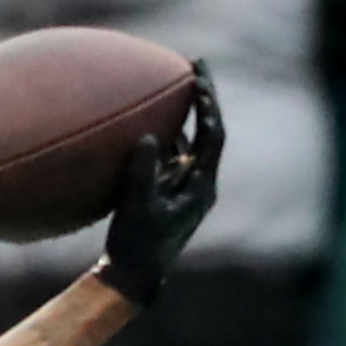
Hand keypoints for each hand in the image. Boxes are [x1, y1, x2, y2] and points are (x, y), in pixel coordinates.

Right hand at [95, 61, 221, 306]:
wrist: (131, 278)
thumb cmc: (135, 246)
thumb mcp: (137, 209)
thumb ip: (141, 173)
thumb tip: (148, 136)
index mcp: (202, 186)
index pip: (213, 134)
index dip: (208, 103)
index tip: (198, 77)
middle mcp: (199, 184)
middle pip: (207, 132)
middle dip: (203, 100)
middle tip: (193, 67)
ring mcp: (184, 189)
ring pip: (191, 144)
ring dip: (185, 116)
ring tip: (175, 88)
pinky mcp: (167, 195)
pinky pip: (172, 157)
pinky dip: (166, 137)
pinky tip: (154, 122)